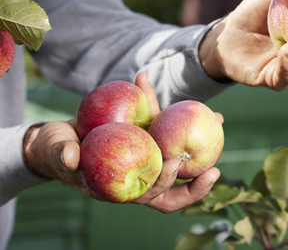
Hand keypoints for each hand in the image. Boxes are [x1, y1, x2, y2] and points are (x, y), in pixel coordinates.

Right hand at [23, 72, 220, 212]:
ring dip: (202, 145)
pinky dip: (182, 120)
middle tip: (216, 166)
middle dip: (197, 180)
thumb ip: (61, 154)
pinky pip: (168, 133)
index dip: (167, 185)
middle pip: (175, 187)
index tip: (176, 163)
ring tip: (218, 121)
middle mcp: (139, 176)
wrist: (60, 137)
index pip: (151, 197)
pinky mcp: (147, 141)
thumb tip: (70, 158)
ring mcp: (145, 159)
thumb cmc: (55, 149)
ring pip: (179, 159)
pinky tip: (197, 106)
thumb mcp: (55, 151)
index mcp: (121, 188)